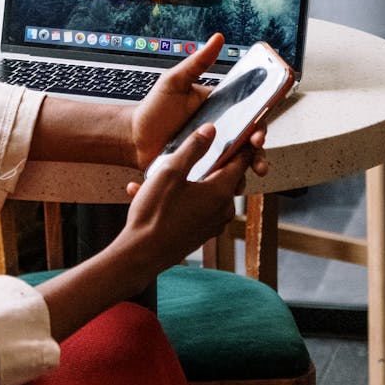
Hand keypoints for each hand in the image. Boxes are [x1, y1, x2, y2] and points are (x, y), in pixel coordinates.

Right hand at [35, 123, 260, 341]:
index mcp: (221, 191)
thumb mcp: (170, 172)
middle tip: (194, 148)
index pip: (242, 160)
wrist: (140, 255)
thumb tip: (211, 130)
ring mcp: (213, 224)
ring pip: (208, 191)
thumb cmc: (154, 213)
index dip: (243, 143)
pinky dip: (179, 198)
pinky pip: (196, 207)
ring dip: (189, 180)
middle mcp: (223, 209)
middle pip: (226, 175)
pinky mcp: (201, 233)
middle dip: (212, 160)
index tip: (243, 130)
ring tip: (157, 174)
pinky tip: (148, 193)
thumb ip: (193, 148)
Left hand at [126, 32, 267, 181]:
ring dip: (246, 174)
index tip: (258, 135)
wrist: (133, 138)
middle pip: (249, 145)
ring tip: (244, 182)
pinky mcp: (201, 171)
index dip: (260, 126)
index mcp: (220, 111)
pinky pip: (218, 180)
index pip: (249, 117)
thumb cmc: (154, 108)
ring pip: (238, 165)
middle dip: (260, 156)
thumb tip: (217, 38)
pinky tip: (225, 192)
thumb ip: (197, 63)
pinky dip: (225, 186)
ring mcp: (212, 154)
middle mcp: (221, 133)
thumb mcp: (174, 82)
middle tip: (258, 162)